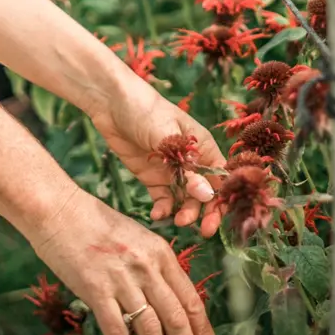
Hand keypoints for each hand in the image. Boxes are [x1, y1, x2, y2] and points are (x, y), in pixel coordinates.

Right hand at [30, 187, 219, 334]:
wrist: (60, 210)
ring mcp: (122, 279)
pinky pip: (116, 330)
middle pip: (175, 317)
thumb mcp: (137, 238)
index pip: (190, 298)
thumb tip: (167, 301)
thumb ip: (153, 267)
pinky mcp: (96, 290)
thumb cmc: (97, 223)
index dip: (203, 329)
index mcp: (160, 252)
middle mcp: (146, 267)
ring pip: (150, 329)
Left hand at [92, 82, 226, 236]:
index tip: (219, 217)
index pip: (220, 176)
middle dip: (207, 212)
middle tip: (203, 231)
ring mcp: (171, 170)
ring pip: (185, 199)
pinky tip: (158, 214)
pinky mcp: (152, 177)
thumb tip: (206, 194)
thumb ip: (185, 165)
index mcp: (202, 146)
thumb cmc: (146, 109)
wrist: (111, 103)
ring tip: (176, 222)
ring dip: (185, 213)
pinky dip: (164, 209)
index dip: (223, 197)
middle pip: (206, 192)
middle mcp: (190, 161)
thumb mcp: (166, 135)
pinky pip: (163, 199)